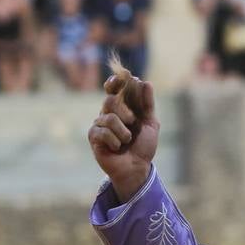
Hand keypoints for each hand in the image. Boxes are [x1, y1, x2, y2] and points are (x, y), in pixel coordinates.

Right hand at [88, 71, 157, 201]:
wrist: (138, 167)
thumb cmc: (143, 145)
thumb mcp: (151, 123)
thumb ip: (148, 104)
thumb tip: (146, 83)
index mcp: (122, 106)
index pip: (114, 88)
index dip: (116, 81)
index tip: (124, 77)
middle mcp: (108, 112)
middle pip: (110, 100)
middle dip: (125, 111)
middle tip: (132, 121)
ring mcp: (99, 124)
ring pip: (109, 117)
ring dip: (123, 131)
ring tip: (127, 140)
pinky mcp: (94, 136)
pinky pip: (102, 131)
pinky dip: (115, 140)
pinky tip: (117, 147)